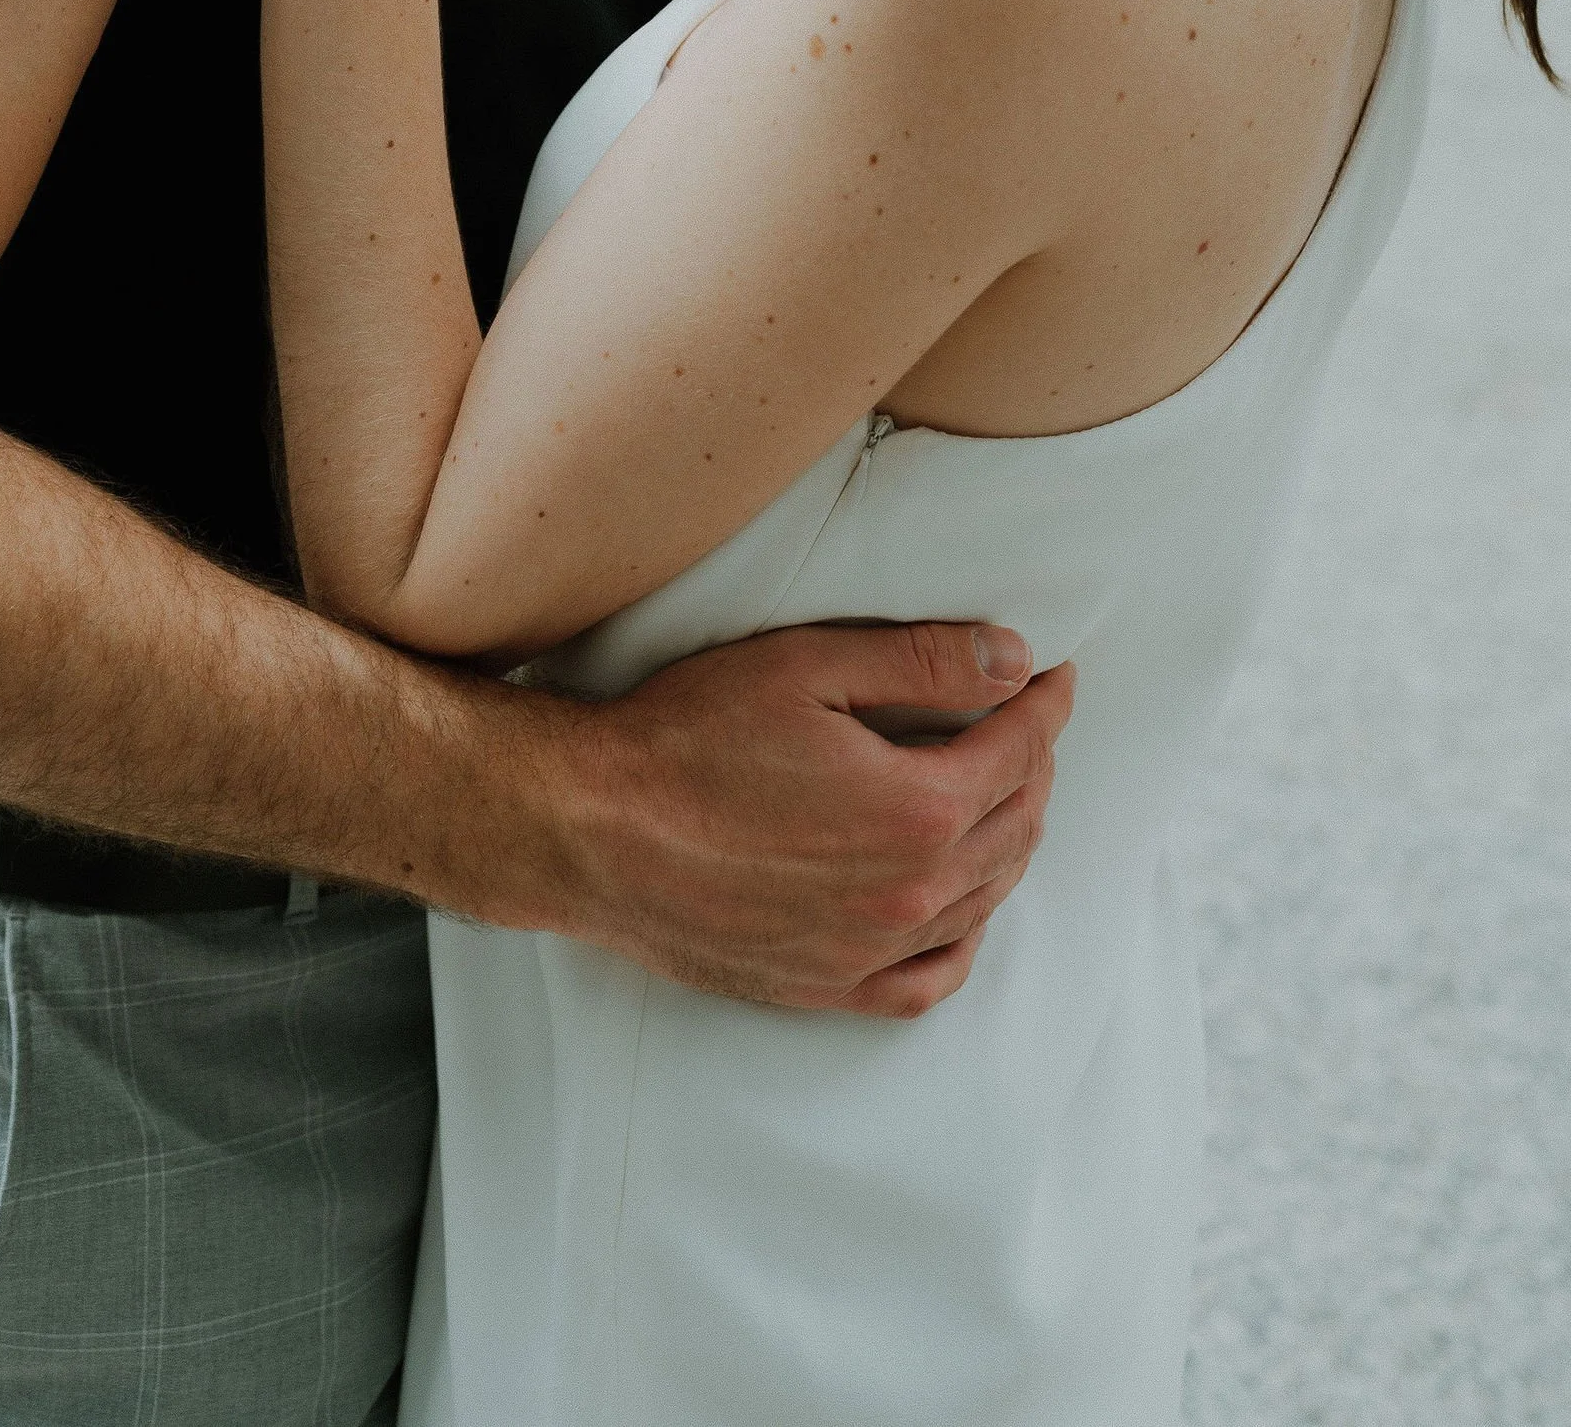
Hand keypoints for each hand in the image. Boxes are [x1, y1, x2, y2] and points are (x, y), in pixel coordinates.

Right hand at [521, 621, 1073, 1017]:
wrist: (592, 830)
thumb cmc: (687, 737)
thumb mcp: (806, 666)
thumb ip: (921, 661)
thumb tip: (1016, 660)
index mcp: (917, 810)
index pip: (1018, 751)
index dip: (1044, 706)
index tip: (1052, 676)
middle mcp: (909, 894)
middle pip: (1014, 827)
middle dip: (1034, 766)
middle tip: (1027, 723)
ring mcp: (869, 951)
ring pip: (983, 900)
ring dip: (1008, 840)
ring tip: (1001, 793)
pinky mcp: (825, 986)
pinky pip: (929, 979)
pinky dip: (962, 937)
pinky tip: (958, 904)